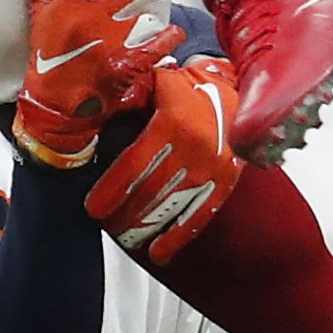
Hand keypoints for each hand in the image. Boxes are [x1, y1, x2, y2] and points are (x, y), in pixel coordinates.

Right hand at [8, 0, 181, 170]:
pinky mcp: (123, 66)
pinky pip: (156, 47)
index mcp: (73, 0)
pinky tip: (175, 33)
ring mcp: (110, 42)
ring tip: (173, 0)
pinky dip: (169, 39)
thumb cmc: (46, 53)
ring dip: (163, 8)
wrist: (52, 103)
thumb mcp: (39, 12)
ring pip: (148, 16)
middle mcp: (93, 17)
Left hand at [85, 57, 242, 265]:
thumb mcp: (157, 81)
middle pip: (150, 193)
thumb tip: (94, 112)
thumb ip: (128, 96)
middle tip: (106, 225)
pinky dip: (178, 237)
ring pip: (173, 209)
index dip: (111, 190)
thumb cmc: (191, 86)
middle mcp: (194, 148)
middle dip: (124, 215)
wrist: (239, 90)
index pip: (134, 164)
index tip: (93, 208)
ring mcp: (212, 168)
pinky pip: (200, 215)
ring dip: (146, 229)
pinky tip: (160, 252)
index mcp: (173, 122)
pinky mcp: (226, 181)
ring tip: (127, 239)